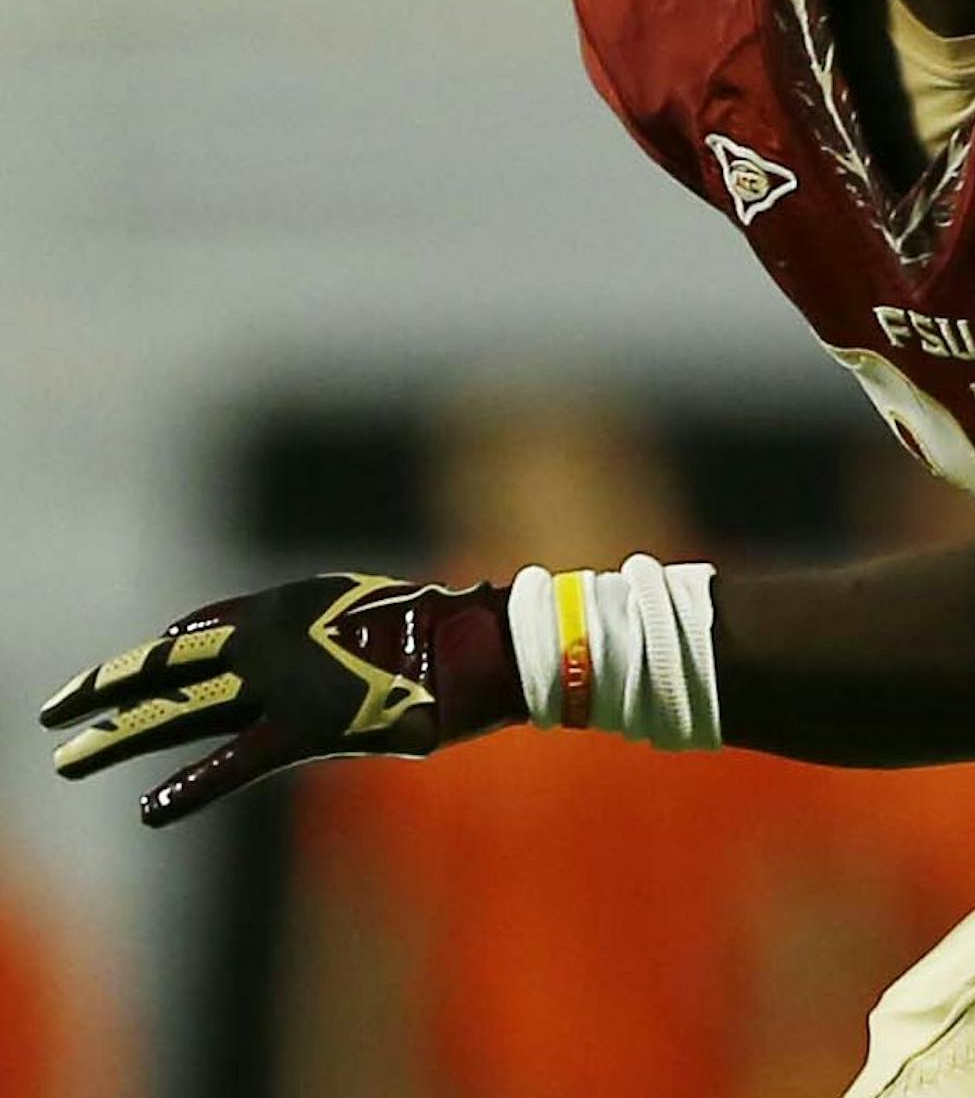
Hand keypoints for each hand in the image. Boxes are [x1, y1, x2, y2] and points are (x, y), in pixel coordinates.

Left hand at [41, 574, 525, 827]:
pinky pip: (236, 762)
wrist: (481, 646)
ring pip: (181, 710)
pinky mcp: (307, 727)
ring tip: (66, 757)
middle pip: (169, 666)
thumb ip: (320, 634)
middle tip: (52, 712)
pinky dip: (192, 786)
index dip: (155, 655)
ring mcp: (285, 680)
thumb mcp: (371, 617)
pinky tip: (151, 810)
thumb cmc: (440, 634)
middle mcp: (272, 636)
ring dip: (118, 734)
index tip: (124, 675)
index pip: (198, 630)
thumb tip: (306, 656)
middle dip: (105, 689)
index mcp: (288, 605)